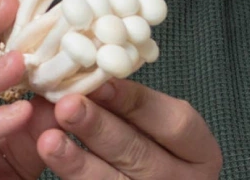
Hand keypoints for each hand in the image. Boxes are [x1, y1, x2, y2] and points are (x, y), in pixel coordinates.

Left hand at [38, 77, 223, 178]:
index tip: (100, 82)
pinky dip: (73, 176)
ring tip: (49, 139)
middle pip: (141, 154)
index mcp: (200, 153)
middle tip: (67, 106)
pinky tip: (53, 160)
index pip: (175, 123)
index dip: (136, 102)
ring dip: (78, 161)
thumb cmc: (151, 148)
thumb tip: (91, 78)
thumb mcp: (157, 129)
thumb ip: (133, 109)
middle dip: (101, 128)